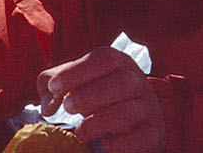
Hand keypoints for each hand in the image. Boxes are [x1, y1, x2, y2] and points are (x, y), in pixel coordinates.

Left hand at [38, 48, 164, 152]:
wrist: (133, 123)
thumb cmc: (97, 98)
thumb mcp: (75, 83)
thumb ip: (53, 84)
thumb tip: (48, 104)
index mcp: (120, 63)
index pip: (104, 58)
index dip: (76, 71)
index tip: (54, 87)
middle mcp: (138, 82)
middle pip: (122, 82)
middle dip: (89, 95)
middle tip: (69, 107)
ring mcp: (149, 108)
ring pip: (131, 111)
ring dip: (99, 122)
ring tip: (80, 131)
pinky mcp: (154, 133)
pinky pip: (143, 137)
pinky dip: (119, 143)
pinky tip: (102, 144)